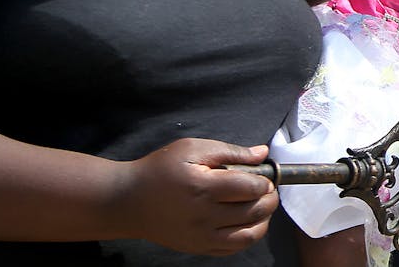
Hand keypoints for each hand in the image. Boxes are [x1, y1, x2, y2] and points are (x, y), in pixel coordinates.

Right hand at [113, 139, 277, 256]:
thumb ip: (230, 151)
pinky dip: (248, 236)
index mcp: (203, 187)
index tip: (264, 175)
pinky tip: (246, 222)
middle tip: (267, 189)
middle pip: (254, 211)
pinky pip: (233, 248)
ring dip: (263, 220)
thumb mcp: (192, 148)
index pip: (250, 188)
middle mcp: (204, 216)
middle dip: (269, 199)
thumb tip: (262, 153)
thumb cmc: (160, 170)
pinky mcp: (198, 248)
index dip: (265, 181)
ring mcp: (201, 236)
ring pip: (248, 235)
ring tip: (260, 206)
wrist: (129, 201)